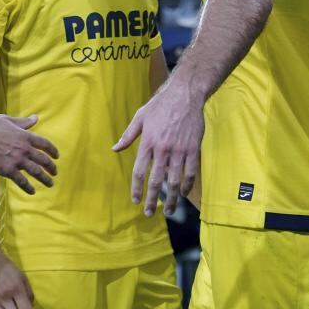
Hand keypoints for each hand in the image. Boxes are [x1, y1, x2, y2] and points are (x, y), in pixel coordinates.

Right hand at [0, 114, 58, 194]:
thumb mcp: (8, 120)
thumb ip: (23, 122)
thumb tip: (36, 118)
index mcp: (25, 136)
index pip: (45, 144)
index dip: (53, 151)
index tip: (56, 157)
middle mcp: (24, 149)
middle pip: (44, 160)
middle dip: (51, 167)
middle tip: (54, 173)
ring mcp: (17, 160)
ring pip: (36, 172)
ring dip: (45, 179)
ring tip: (50, 184)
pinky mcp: (8, 170)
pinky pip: (22, 181)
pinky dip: (28, 187)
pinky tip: (32, 191)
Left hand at [113, 77, 203, 216]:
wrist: (185, 95)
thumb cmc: (160, 105)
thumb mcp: (140, 117)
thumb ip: (128, 135)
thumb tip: (115, 149)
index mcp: (148, 142)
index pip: (139, 171)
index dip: (136, 188)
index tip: (135, 200)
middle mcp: (163, 149)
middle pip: (156, 180)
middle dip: (151, 199)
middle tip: (148, 213)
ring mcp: (180, 150)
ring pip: (175, 180)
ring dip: (171, 198)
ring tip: (168, 210)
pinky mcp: (193, 149)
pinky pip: (191, 172)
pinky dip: (187, 185)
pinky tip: (183, 193)